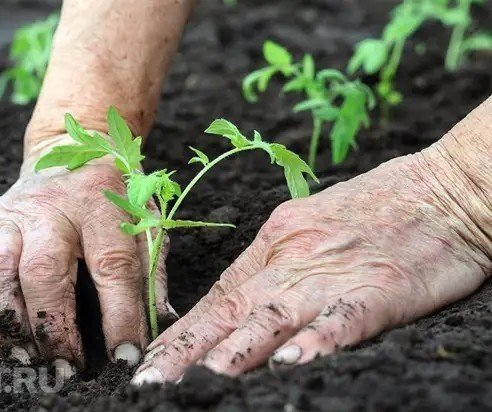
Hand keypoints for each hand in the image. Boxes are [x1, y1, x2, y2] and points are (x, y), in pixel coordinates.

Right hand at [0, 134, 175, 373]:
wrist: (78, 144)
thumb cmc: (118, 190)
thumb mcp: (147, 220)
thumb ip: (153, 270)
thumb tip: (160, 323)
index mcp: (102, 209)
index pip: (113, 268)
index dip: (120, 316)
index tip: (124, 356)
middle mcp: (54, 210)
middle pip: (45, 271)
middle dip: (52, 326)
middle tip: (63, 366)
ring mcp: (15, 214)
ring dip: (7, 317)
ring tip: (22, 355)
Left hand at [132, 147, 490, 383]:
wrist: (442, 188)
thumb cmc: (374, 207)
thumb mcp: (308, 224)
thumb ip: (274, 263)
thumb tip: (236, 300)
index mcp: (275, 243)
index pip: (219, 296)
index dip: (181, 332)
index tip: (151, 358)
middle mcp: (294, 259)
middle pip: (231, 311)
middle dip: (187, 351)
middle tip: (149, 380)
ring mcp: (334, 273)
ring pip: (273, 316)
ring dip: (234, 351)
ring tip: (198, 379)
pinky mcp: (380, 288)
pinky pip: (341, 319)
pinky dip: (315, 342)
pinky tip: (289, 363)